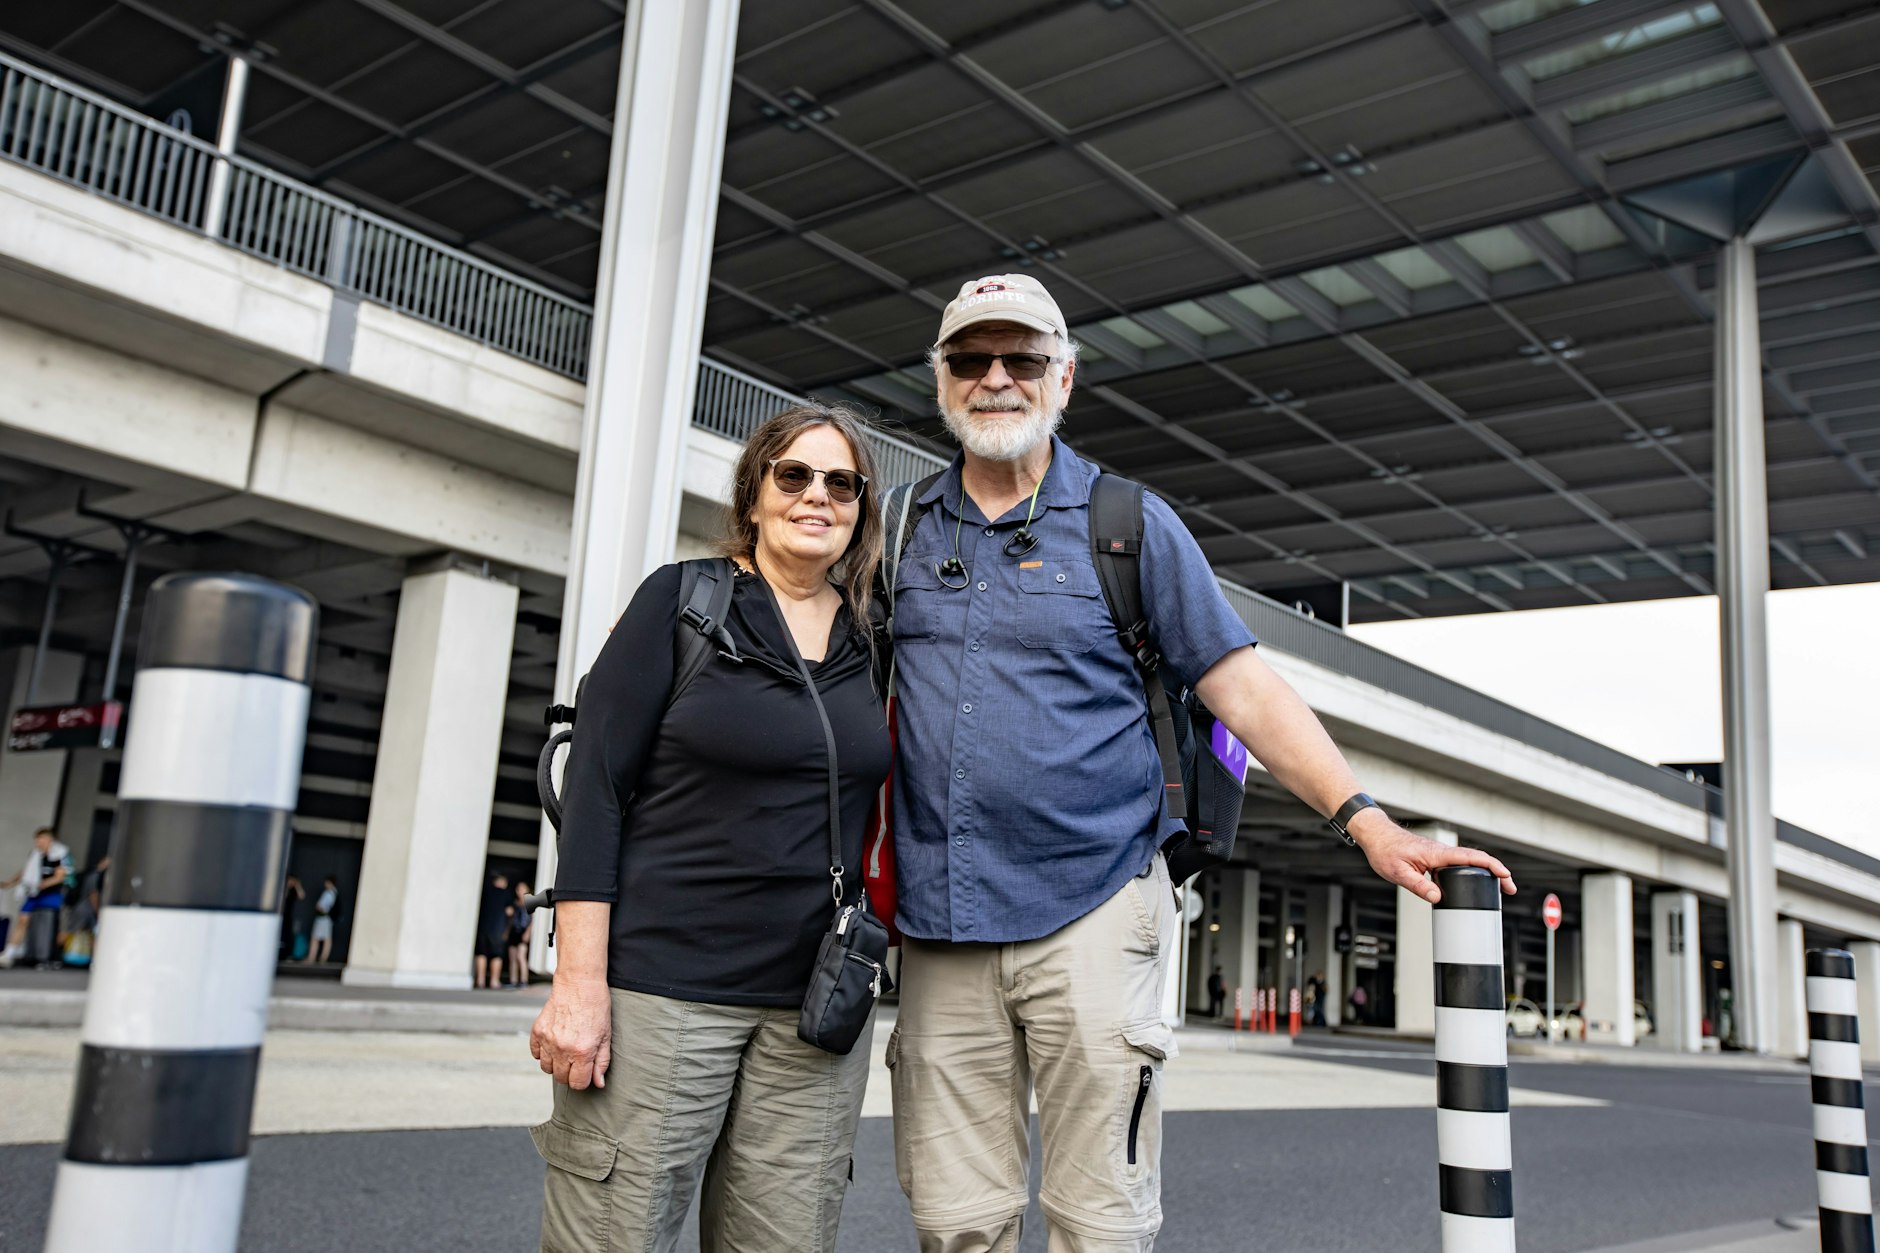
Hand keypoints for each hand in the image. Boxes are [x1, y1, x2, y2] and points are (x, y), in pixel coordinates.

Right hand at [530, 978, 612, 1089]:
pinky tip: (554, 1043)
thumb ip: (602, 1062)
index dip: (583, 1080)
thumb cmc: (596, 1008)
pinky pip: (535, 1054)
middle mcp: (563, 1049)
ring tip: (565, 1051)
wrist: (579, 984)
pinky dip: (543, 1053)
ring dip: (556, 1064)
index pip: (578, 1084)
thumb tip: (599, 1083)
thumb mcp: (606, 1036)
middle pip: (561, 1079)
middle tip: (577, 1060)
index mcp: (583, 1052)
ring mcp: (548, 1040)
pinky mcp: (537, 1031)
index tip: (585, 1072)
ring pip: (546, 1069)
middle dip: (570, 1074)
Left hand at [1348, 811, 1515, 902]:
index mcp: (1437, 853)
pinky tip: (1474, 883)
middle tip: (1510, 889)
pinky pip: (1459, 864)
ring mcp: (1439, 854)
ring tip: (1499, 888)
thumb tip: (1438, 898)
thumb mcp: (1398, 872)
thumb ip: (1418, 886)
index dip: (1492, 866)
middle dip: (1496, 872)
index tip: (1506, 876)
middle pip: (1477, 860)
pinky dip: (1473, 871)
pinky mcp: (1434, 857)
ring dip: (1486, 872)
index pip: (1472, 858)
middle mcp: (1442, 852)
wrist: (1375, 835)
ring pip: (1469, 861)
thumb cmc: (1384, 850)